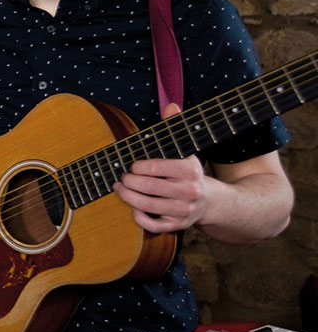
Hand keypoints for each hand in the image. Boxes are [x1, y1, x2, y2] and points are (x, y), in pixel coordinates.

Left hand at [112, 102, 212, 232]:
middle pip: (147, 187)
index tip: (133, 166)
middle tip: (121, 177)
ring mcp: (183, 211)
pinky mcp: (177, 226)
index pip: (156, 167)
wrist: (212, 202)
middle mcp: (189, 192)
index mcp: (190, 170)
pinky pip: (152, 225)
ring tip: (120, 188)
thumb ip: (175, 126)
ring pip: (146, 206)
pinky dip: (138, 217)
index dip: (138, 167)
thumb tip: (171, 105)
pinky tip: (134, 207)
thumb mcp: (185, 149)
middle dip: (127, 181)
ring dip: (127, 197)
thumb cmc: (189, 172)